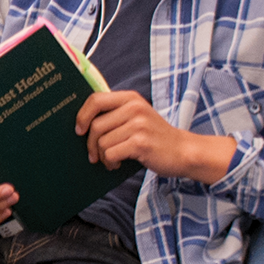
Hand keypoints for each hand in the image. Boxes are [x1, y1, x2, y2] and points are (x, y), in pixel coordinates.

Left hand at [74, 91, 236, 183]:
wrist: (184, 151)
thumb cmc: (155, 136)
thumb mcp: (137, 116)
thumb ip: (115, 114)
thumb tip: (81, 122)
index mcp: (131, 98)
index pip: (95, 99)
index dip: (82, 116)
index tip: (79, 130)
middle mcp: (134, 108)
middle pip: (95, 126)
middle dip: (91, 144)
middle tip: (94, 155)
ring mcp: (138, 125)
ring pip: (102, 142)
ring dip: (102, 156)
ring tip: (110, 161)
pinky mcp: (141, 143)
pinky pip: (111, 154)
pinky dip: (110, 163)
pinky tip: (116, 165)